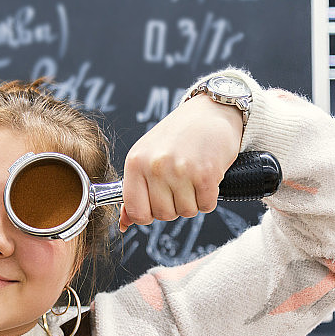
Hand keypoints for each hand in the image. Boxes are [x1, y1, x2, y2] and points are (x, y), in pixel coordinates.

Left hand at [119, 94, 243, 229]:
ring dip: (192, 201)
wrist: (210, 111)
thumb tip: (124, 223)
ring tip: (192, 178)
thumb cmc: (176, 136)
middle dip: (173, 206)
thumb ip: (134, 190)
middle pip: (163, 215)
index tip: (154, 205)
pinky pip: (206, 206)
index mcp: (135, 162)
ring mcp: (181, 170)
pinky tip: (205, 178)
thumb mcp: (146, 156)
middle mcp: (155, 166)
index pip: (136, 211)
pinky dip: (208, 198)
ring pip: (186, 212)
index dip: (147, 215)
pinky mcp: (206, 173)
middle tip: (179, 184)